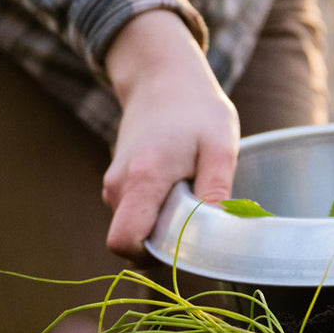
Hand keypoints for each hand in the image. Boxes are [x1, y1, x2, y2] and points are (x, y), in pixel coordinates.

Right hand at [102, 10, 239, 259]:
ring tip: (190, 189)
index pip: (125, 243)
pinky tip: (179, 184)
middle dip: (163, 242)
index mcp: (142, 179)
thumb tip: (216, 234)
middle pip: (131, 242)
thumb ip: (216, 191)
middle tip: (197, 213)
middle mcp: (118, 186)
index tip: (186, 242)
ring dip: (162, 224)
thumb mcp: (220, 146)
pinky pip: (135, 214)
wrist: (162, 76)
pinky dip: (157, 211)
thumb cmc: (197, 109)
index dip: (153, 256)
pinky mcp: (117, 182)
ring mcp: (113, 184)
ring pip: (134, 228)